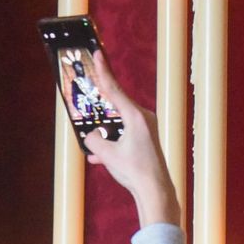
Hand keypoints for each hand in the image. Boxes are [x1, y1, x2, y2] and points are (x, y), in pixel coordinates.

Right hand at [81, 49, 181, 228]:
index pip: (114, 89)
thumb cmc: (135, 170)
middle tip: (89, 87)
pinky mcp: (145, 140)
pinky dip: (111, 144)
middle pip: (116, 104)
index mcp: (135, 117)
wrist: (154, 190)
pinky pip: (123, 135)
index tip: (98, 53)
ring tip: (93, 139)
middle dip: (100, 103)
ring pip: (118, 123)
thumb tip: (90, 136)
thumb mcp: (107, 154)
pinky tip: (98, 158)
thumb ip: (94, 140)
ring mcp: (146, 129)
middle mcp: (143, 119)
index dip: (103, 71)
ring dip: (104, 131)